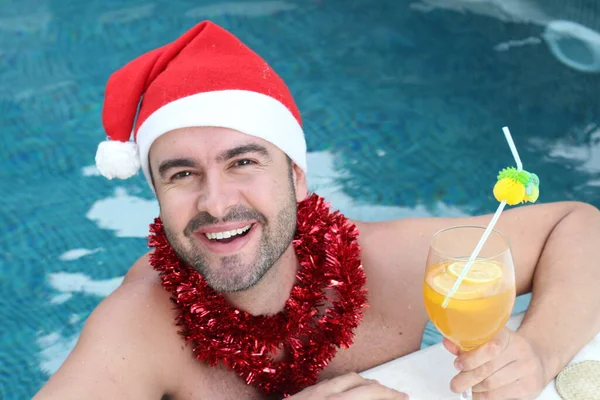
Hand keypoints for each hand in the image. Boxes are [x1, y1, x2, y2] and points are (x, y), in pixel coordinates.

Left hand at [287, 372, 407, 398]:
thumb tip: (374, 398)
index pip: (371, 394)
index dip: (390, 395)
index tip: (404, 398)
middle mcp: (323, 395)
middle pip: (359, 382)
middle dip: (380, 388)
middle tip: (394, 395)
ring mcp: (309, 393)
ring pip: (343, 379)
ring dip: (363, 383)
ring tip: (374, 391)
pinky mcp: (298, 395)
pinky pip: (328, 383)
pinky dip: (345, 385)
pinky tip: (347, 394)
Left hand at [444, 328, 547, 399]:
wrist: (539, 357)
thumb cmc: (507, 348)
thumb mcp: (491, 339)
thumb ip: (468, 342)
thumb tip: (448, 344)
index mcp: (507, 336)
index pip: (490, 347)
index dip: (470, 357)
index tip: (457, 364)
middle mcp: (520, 351)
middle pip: (487, 369)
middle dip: (466, 378)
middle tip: (455, 384)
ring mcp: (527, 370)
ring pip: (492, 385)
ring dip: (474, 389)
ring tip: (467, 388)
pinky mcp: (529, 387)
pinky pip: (500, 396)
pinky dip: (484, 397)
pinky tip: (477, 394)